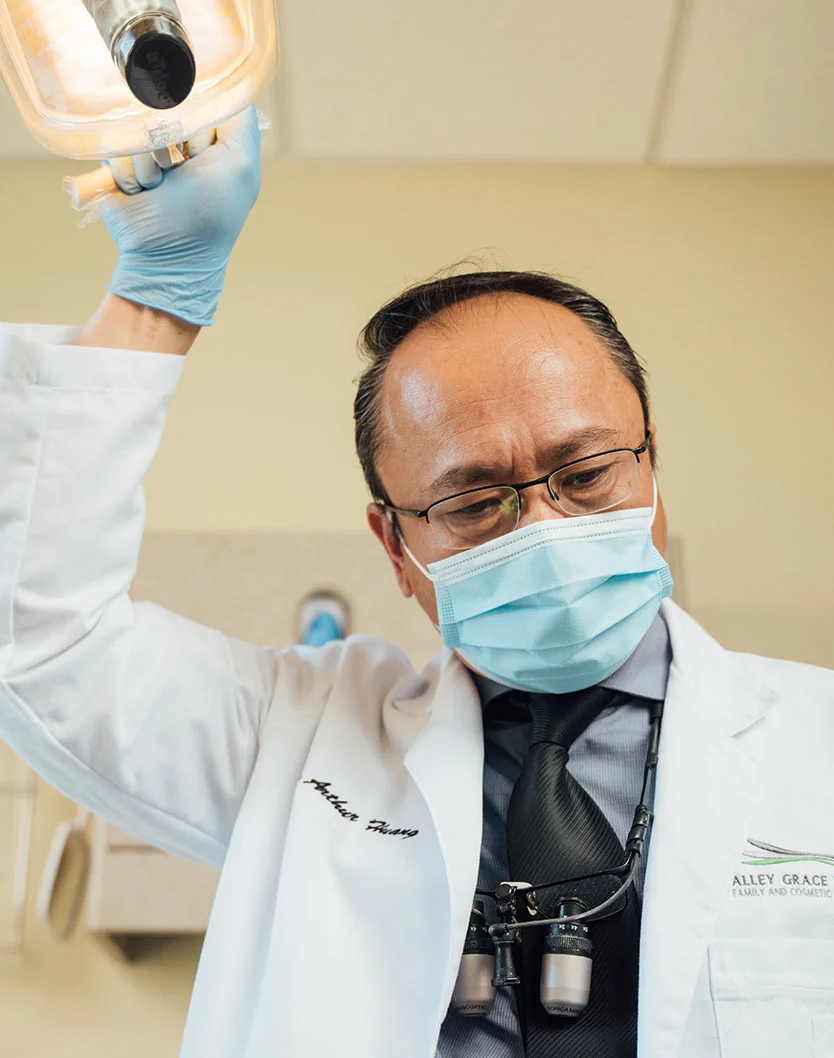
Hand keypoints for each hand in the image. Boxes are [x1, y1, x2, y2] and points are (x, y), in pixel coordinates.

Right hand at [99, 106, 260, 326]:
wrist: (168, 259)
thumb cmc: (211, 215)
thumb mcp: (240, 166)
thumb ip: (241, 123)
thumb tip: (230, 87)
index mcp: (209, 138)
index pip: (197, 96)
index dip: (198, 119)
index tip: (201, 149)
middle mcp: (178, 140)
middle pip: (162, 104)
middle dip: (171, 138)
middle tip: (182, 169)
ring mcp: (145, 149)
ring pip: (135, 125)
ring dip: (148, 161)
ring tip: (160, 187)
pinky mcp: (117, 162)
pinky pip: (112, 146)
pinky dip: (128, 173)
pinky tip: (140, 193)